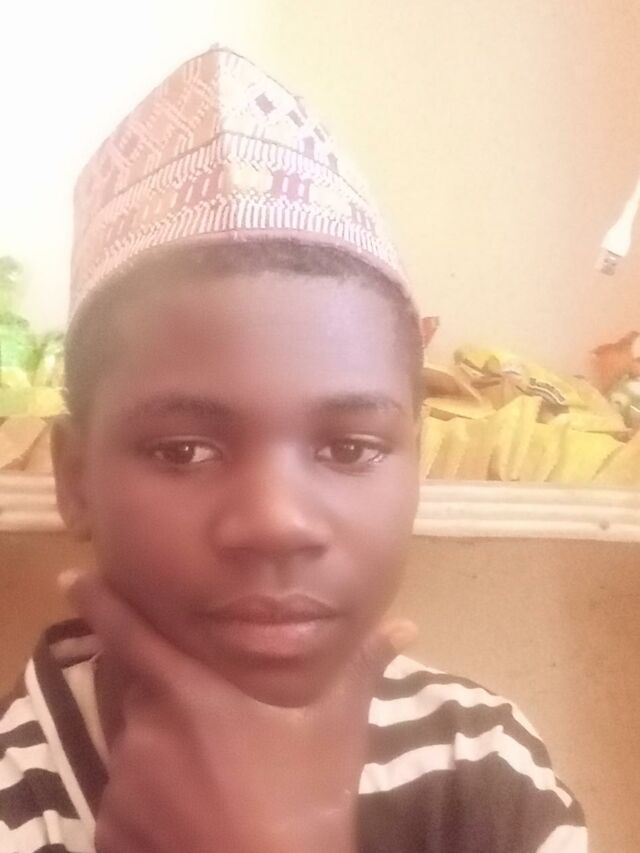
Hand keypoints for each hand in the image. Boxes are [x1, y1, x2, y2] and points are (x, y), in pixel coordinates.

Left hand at [61, 571, 415, 852]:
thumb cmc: (308, 791)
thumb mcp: (339, 721)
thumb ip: (363, 664)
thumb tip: (405, 625)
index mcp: (190, 689)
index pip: (129, 632)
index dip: (100, 601)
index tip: (77, 578)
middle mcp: (147, 727)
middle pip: (131, 689)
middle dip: (150, 688)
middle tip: (190, 711)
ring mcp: (126, 780)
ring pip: (130, 746)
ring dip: (155, 747)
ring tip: (202, 773)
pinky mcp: (113, 826)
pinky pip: (123, 798)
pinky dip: (146, 796)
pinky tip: (187, 809)